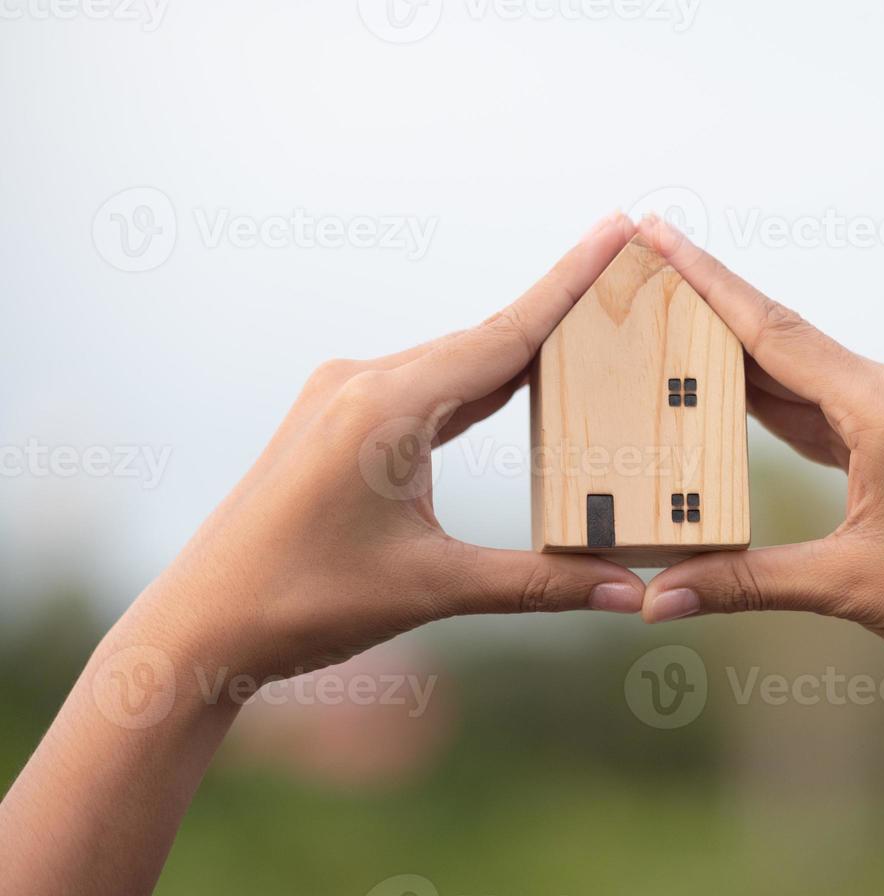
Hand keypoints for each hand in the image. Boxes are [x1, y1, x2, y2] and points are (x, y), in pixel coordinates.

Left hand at [135, 212, 646, 684]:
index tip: (617, 228)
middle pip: (485, 337)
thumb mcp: (432, 589)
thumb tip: (628, 592)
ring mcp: (342, 396)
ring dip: (519, 348)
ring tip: (587, 325)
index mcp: (385, 407)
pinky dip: (477, 382)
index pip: (504, 335)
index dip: (570, 283)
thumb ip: (537, 584)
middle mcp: (361, 383)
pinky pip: (424, 385)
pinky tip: (514, 380)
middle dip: (560, 309)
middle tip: (626, 274)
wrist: (201, 623)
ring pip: (454, 361)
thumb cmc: (302, 603)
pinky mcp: (335, 419)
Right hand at [636, 215, 883, 703]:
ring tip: (677, 339)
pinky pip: (842, 408)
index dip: (707, 283)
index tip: (657, 232)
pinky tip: (745, 399)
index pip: (776, 334)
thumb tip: (660, 599)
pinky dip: (790, 406)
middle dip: (712, 318)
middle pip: (789, 345)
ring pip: (815, 378)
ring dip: (748, 364)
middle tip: (644, 282)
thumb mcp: (852, 586)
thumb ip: (749, 582)